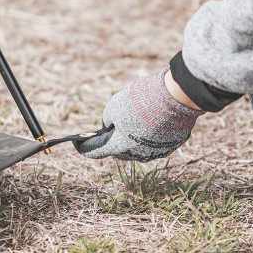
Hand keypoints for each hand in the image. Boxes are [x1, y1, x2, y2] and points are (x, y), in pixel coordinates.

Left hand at [75, 69, 204, 161]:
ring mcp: (156, 151)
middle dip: (113, 140)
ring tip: (136, 119)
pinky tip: (154, 120)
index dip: (84, 147)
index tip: (77, 144)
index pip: (95, 151)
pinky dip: (152, 134)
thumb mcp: (114, 105)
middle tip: (111, 126)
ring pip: (139, 147)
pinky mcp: (172, 145)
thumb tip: (111, 124)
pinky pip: (156, 141)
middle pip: (119, 150)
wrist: (175, 97)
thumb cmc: (140, 101)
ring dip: (134, 137)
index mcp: (119, 147)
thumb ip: (108, 118)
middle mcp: (137, 154)